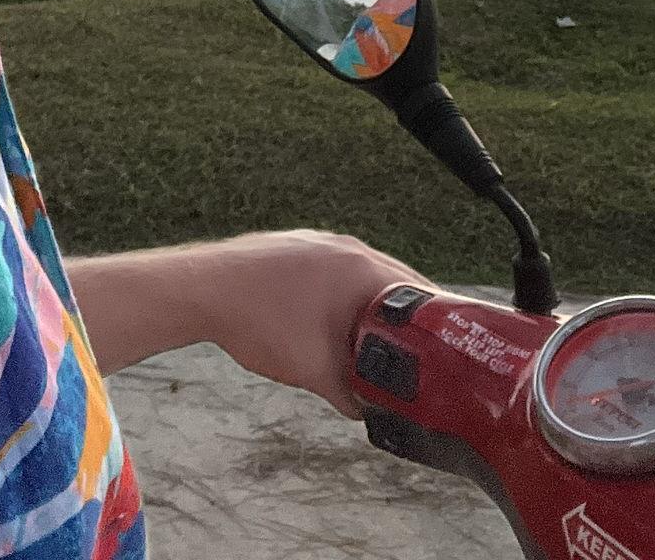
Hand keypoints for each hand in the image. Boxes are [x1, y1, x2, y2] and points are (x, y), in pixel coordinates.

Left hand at [69, 230, 426, 417]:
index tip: (452, 357)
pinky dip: (349, 299)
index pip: (424, 298)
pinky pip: (340, 273)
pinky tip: (340, 326)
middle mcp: (349, 247)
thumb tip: (374, 411)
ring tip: (382, 348)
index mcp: (363, 269)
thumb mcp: (317, 372)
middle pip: (400, 286)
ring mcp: (323, 243)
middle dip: (410, 324)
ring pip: (368, 279)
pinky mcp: (300, 248)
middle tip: (423, 360)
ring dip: (378, 311)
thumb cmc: (258, 321)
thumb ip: (354, 394)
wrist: (202, 289)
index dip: (440, 331)